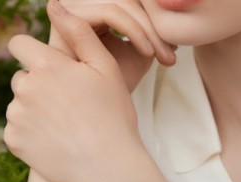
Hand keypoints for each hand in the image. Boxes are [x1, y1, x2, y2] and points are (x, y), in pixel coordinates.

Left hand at [5, 0, 155, 181]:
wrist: (108, 168)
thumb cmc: (113, 118)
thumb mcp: (106, 71)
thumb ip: (80, 35)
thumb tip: (54, 6)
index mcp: (47, 66)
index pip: (19, 44)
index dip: (33, 54)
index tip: (49, 68)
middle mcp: (25, 88)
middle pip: (21, 77)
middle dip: (38, 85)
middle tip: (66, 105)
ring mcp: (17, 117)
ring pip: (19, 104)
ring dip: (35, 109)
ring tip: (64, 126)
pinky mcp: (14, 142)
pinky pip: (17, 129)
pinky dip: (31, 133)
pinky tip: (55, 142)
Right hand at [49, 0, 175, 91]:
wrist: (99, 112)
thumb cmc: (117, 85)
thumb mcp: (138, 54)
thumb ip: (150, 31)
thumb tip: (171, 10)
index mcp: (94, 10)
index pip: (130, 3)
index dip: (154, 21)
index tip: (173, 48)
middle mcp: (80, 6)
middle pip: (126, 0)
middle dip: (154, 26)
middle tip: (171, 55)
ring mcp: (70, 10)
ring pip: (120, 4)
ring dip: (148, 30)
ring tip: (161, 56)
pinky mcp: (66, 19)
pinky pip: (110, 13)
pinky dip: (135, 30)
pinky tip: (147, 52)